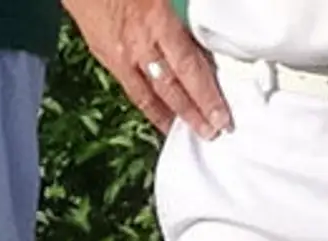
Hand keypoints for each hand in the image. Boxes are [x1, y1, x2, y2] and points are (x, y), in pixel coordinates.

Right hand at [64, 0, 229, 136]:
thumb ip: (181, 21)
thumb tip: (202, 49)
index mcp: (157, 20)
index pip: (189, 67)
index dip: (206, 95)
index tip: (221, 116)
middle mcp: (139, 44)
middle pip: (172, 88)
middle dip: (194, 113)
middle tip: (212, 133)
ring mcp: (120, 55)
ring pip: (151, 95)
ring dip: (173, 117)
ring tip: (190, 132)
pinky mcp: (106, 58)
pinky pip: (132, 91)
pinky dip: (150, 108)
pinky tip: (161, 117)